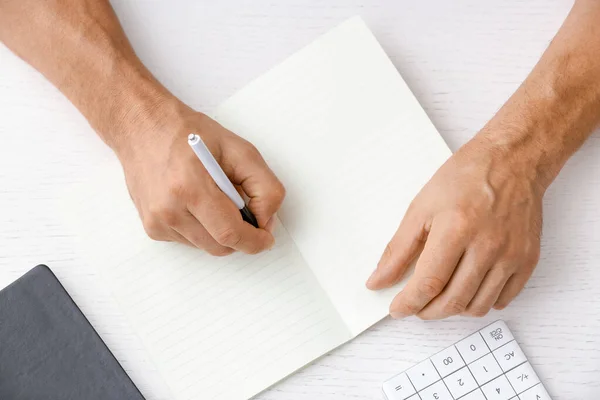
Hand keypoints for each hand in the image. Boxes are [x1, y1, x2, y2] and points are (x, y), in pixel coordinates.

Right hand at [114, 100, 284, 255]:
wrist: (142, 127)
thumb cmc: (189, 134)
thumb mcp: (239, 149)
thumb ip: (264, 186)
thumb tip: (265, 219)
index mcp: (190, 187)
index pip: (229, 233)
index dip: (254, 241)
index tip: (266, 239)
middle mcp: (169, 209)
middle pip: (220, 246)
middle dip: (241, 236)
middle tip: (248, 213)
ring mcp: (157, 222)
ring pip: (207, 246)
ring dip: (221, 231)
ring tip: (218, 199)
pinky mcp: (152, 228)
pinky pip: (190, 241)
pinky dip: (203, 228)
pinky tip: (197, 202)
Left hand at [366, 134, 543, 318]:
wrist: (512, 161)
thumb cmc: (465, 178)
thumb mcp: (421, 207)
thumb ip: (398, 248)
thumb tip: (379, 280)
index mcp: (455, 229)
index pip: (428, 283)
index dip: (408, 303)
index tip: (397, 309)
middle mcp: (487, 245)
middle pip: (453, 300)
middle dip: (427, 311)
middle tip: (415, 306)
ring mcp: (511, 255)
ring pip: (478, 306)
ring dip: (453, 310)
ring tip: (439, 297)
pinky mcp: (527, 259)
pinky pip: (503, 299)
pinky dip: (481, 302)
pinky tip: (468, 289)